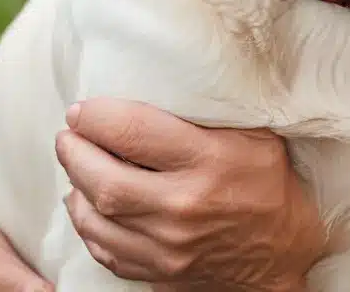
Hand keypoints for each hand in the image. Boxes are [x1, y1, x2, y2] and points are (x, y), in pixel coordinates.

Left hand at [54, 99, 324, 290]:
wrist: (282, 252)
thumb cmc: (267, 179)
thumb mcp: (254, 132)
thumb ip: (210, 110)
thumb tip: (161, 77)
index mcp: (208, 160)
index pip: (134, 132)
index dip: (98, 117)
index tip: (83, 109)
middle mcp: (183, 205)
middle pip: (103, 180)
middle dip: (74, 152)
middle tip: (67, 134)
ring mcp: (168, 247)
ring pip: (95, 220)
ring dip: (75, 189)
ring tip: (75, 165)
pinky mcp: (159, 273)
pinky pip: (105, 251)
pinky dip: (89, 227)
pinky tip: (88, 205)